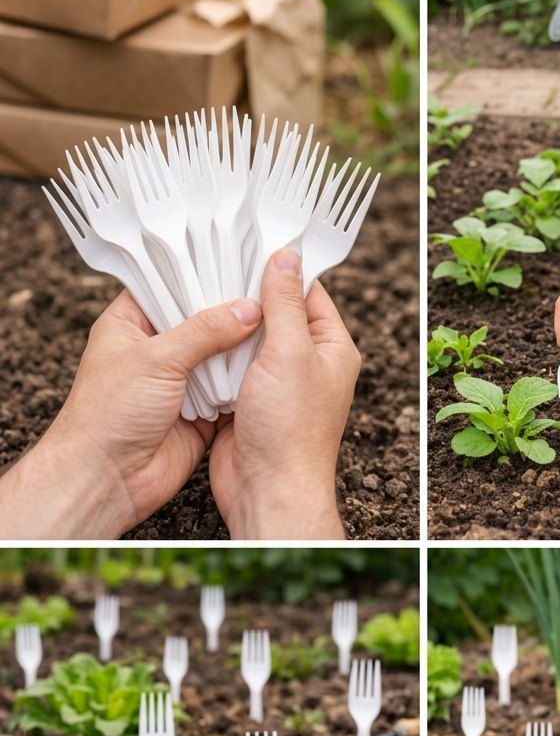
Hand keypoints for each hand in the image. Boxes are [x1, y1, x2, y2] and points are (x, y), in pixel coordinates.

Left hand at [0, 292, 260, 537]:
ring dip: (242, 347)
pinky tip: (269, 364)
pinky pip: (229, 390)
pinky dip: (245, 382)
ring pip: (219, 354)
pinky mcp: (199, 412)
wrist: (107, 478)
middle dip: (231, 310)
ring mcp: (179, 381)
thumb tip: (247, 309)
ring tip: (277, 321)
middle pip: (202, 319)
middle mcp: (156, 349)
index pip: (169, 283)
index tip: (238, 257)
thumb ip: (204, 331)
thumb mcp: (155, 358)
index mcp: (130, 323)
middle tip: (266, 289)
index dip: (201, 271)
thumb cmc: (107, 415)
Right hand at [208, 249, 360, 538]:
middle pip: (274, 313)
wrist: (269, 489)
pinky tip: (193, 335)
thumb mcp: (290, 352)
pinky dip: (213, 354)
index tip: (248, 243)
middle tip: (212, 267)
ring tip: (196, 295)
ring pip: (248, 340)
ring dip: (226, 325)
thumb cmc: (290, 429)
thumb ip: (284, 303)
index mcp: (331, 348)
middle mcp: (306, 364)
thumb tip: (286, 258)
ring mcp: (276, 384)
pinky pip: (229, 367)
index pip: (308, 292)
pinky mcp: (248, 402)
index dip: (280, 268)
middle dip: (245, 294)